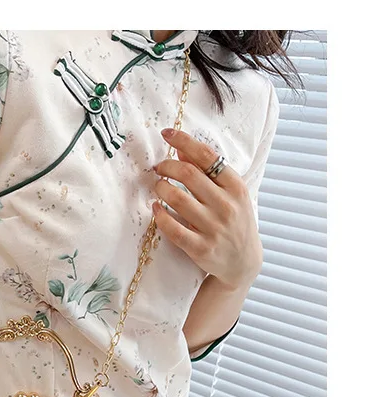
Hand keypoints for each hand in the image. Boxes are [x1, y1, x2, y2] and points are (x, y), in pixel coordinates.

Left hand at [151, 127, 261, 292]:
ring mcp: (213, 228)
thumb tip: (181, 150)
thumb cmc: (233, 222)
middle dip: (167, 166)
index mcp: (236, 187)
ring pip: (177, 199)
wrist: (243, 262)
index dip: (184, 141)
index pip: (207, 156)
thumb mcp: (230, 194)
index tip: (166, 134)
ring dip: (161, 188)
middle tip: (157, 167)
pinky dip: (160, 215)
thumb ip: (209, 173)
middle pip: (189, 175)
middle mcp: (226, 206)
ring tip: (157, 186)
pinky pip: (173, 229)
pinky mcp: (200, 248)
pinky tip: (155, 208)